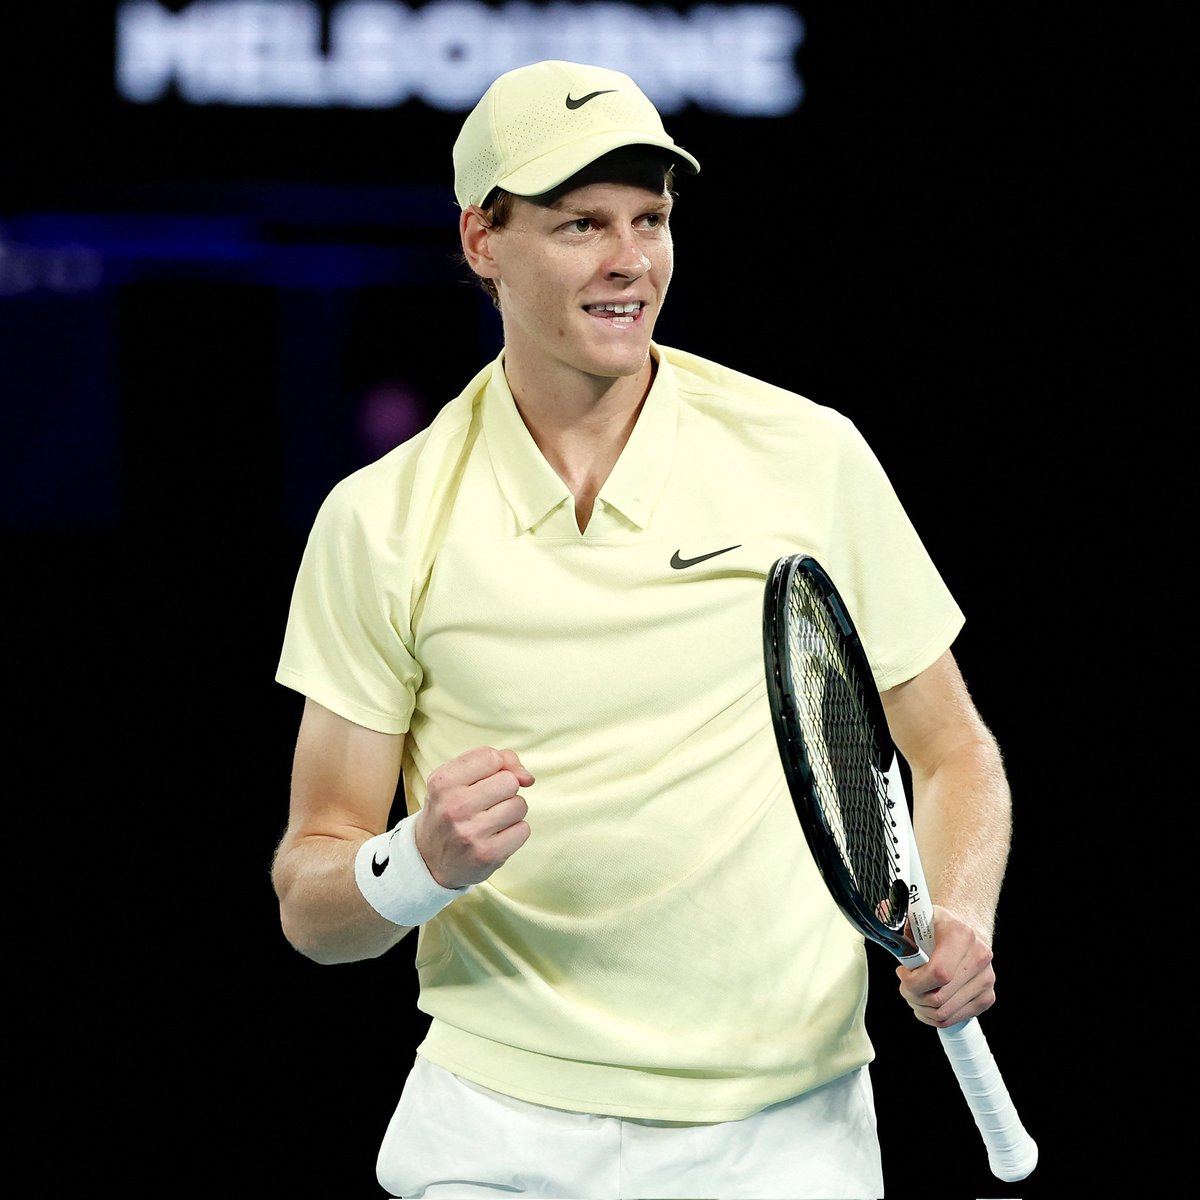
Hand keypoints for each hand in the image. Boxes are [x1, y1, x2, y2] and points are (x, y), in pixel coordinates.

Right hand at [413, 747, 533, 887]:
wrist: (428, 860)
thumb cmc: (448, 811)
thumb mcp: (455, 779)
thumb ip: (493, 762)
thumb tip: (527, 777)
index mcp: (443, 782)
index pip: (491, 757)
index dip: (498, 766)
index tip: (488, 778)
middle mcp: (454, 806)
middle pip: (510, 781)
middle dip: (505, 790)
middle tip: (487, 803)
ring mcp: (471, 833)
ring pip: (519, 805)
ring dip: (511, 811)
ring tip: (490, 820)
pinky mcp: (487, 854)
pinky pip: (523, 829)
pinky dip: (514, 832)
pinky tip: (495, 836)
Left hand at [895, 905, 995, 1027]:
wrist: (964, 931)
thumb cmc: (936, 926)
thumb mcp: (916, 914)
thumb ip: (896, 916)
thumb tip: (882, 911)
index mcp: (961, 934)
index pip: (938, 973)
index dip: (914, 982)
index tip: (902, 973)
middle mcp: (979, 957)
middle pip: (938, 997)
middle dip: (912, 996)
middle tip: (905, 985)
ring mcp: (986, 979)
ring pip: (944, 1013)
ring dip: (921, 1008)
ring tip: (915, 993)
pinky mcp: (987, 997)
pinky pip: (954, 1019)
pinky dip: (934, 1017)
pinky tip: (926, 1002)